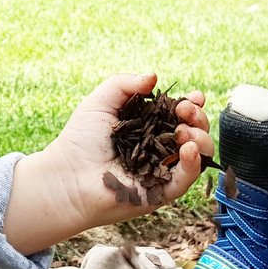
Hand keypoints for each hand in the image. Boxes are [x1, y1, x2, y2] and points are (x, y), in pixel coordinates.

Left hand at [3, 73, 213, 253]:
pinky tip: (188, 148)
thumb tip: (154, 76)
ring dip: (200, 138)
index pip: (180, 114)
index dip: (192, 105)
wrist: (66, 175)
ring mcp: (162, 170)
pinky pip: (185, 180)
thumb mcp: (101, 102)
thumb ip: (125, 84)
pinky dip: (193, 163)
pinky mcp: (160, 192)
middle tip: (186, 111)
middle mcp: (159, 148)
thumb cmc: (80, 140)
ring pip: (197, 155)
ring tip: (184, 131)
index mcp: (149, 127)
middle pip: (194, 132)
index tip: (193, 98)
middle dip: (197, 118)